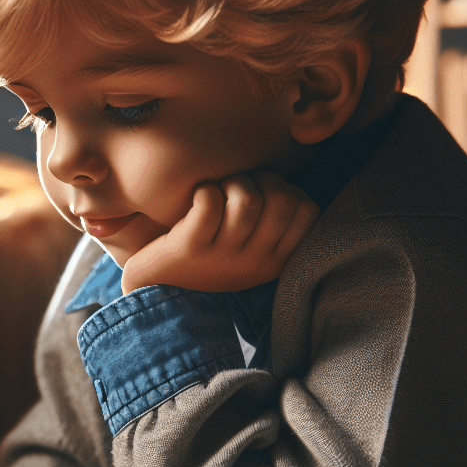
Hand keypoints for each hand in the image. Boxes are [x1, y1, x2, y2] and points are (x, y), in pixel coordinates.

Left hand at [122, 171, 317, 293]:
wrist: (158, 288)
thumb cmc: (210, 259)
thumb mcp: (251, 253)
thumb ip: (274, 225)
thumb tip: (289, 185)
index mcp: (275, 262)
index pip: (308, 211)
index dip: (289, 188)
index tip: (264, 193)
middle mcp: (253, 262)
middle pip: (283, 200)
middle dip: (264, 179)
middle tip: (240, 187)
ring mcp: (222, 257)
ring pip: (247, 201)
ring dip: (233, 182)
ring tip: (219, 190)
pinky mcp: (189, 249)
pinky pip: (209, 205)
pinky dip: (205, 190)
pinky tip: (197, 197)